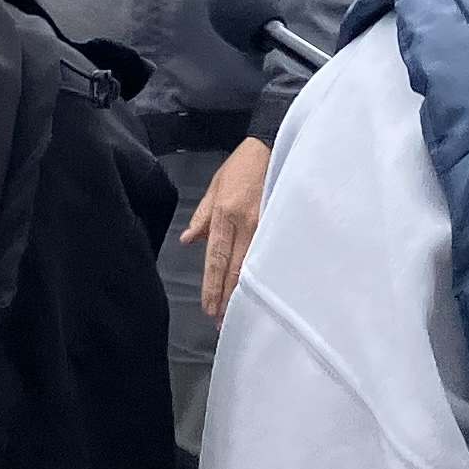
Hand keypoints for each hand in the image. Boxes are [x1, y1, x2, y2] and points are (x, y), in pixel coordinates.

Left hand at [179, 137, 273, 323]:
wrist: (272, 145)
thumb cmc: (242, 166)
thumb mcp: (215, 186)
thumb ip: (202, 216)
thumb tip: (188, 240)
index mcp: (224, 214)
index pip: (216, 258)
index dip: (212, 286)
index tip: (209, 308)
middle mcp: (243, 223)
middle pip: (234, 268)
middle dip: (226, 297)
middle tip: (221, 322)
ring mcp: (265, 224)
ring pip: (252, 266)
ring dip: (243, 292)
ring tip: (237, 314)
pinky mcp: (280, 222)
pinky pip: (269, 254)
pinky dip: (263, 275)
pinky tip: (262, 291)